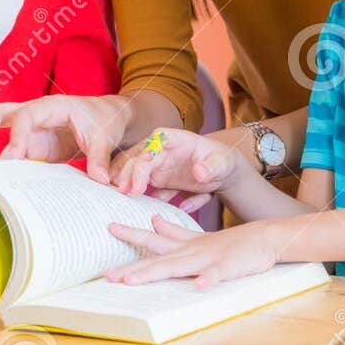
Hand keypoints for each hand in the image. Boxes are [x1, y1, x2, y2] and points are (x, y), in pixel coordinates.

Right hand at [0, 94, 129, 181]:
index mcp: (52, 106)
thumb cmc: (105, 119)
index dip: (17, 135)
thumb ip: (100, 157)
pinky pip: (15, 155)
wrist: (110, 119)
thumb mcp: (105, 137)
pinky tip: (7, 184)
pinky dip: (8, 167)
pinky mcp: (35, 147)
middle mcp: (36, 115)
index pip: (25, 116)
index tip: (15, 156)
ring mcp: (33, 131)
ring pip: (0, 133)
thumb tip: (101, 180)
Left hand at [106, 216, 278, 288]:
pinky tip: (200, 285)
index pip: (154, 239)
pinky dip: (209, 279)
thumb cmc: (230, 242)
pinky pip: (218, 275)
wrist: (264, 237)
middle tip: (109, 274)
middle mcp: (192, 251)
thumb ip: (174, 232)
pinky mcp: (228, 267)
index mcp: (185, 245)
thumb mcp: (198, 236)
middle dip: (133, 267)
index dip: (132, 234)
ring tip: (133, 280)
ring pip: (179, 267)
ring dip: (155, 272)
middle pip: (158, 258)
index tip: (109, 227)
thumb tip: (153, 221)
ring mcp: (209, 259)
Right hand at [110, 129, 243, 214]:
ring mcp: (157, 166)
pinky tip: (134, 204)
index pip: (158, 140)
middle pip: (141, 157)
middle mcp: (161, 151)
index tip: (143, 168)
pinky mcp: (156, 181)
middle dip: (131, 172)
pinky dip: (136, 194)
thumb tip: (200, 173)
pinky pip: (143, 187)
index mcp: (176, 139)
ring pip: (136, 172)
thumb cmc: (221, 161)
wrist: (221, 173)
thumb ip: (212, 167)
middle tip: (127, 190)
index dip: (148, 152)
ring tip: (122, 196)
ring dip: (128, 182)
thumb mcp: (222, 163)